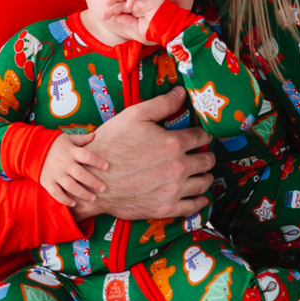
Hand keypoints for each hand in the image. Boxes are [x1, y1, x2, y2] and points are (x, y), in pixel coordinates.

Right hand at [39, 133, 108, 206]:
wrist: (31, 149)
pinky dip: (65, 200)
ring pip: (70, 186)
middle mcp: (64, 163)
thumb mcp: (67, 139)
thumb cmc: (55, 145)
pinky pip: (56, 193)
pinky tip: (74, 203)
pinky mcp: (47, 182)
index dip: (97, 161)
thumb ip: (81, 139)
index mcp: (70, 151)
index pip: (87, 156)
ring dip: (82, 193)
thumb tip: (94, 135)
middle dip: (93, 182)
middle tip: (103, 188)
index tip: (107, 167)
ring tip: (93, 198)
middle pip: (80, 174)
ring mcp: (55, 173)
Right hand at [70, 88, 214, 222]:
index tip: (202, 136)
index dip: (204, 135)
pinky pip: (193, 206)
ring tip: (203, 173)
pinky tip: (202, 197)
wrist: (91, 179)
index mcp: (174, 143)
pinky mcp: (165, 208)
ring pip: (204, 183)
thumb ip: (162, 104)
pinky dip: (201, 201)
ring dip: (206, 176)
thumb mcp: (134, 115)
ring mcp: (173, 190)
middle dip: (207, 155)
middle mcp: (178, 167)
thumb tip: (181, 92)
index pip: (202, 137)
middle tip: (204, 154)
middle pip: (207, 161)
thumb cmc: (111, 144)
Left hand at [103, 0, 167, 43]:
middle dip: (112, 7)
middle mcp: (137, 5)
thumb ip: (129, 23)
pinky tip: (128, 5)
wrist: (169, 29)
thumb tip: (118, 18)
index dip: (112, 11)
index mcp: (135, 12)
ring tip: (109, 3)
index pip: (121, 9)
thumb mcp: (138, 29)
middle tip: (104, 14)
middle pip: (121, 1)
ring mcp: (142, 0)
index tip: (104, 17)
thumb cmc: (156, 30)